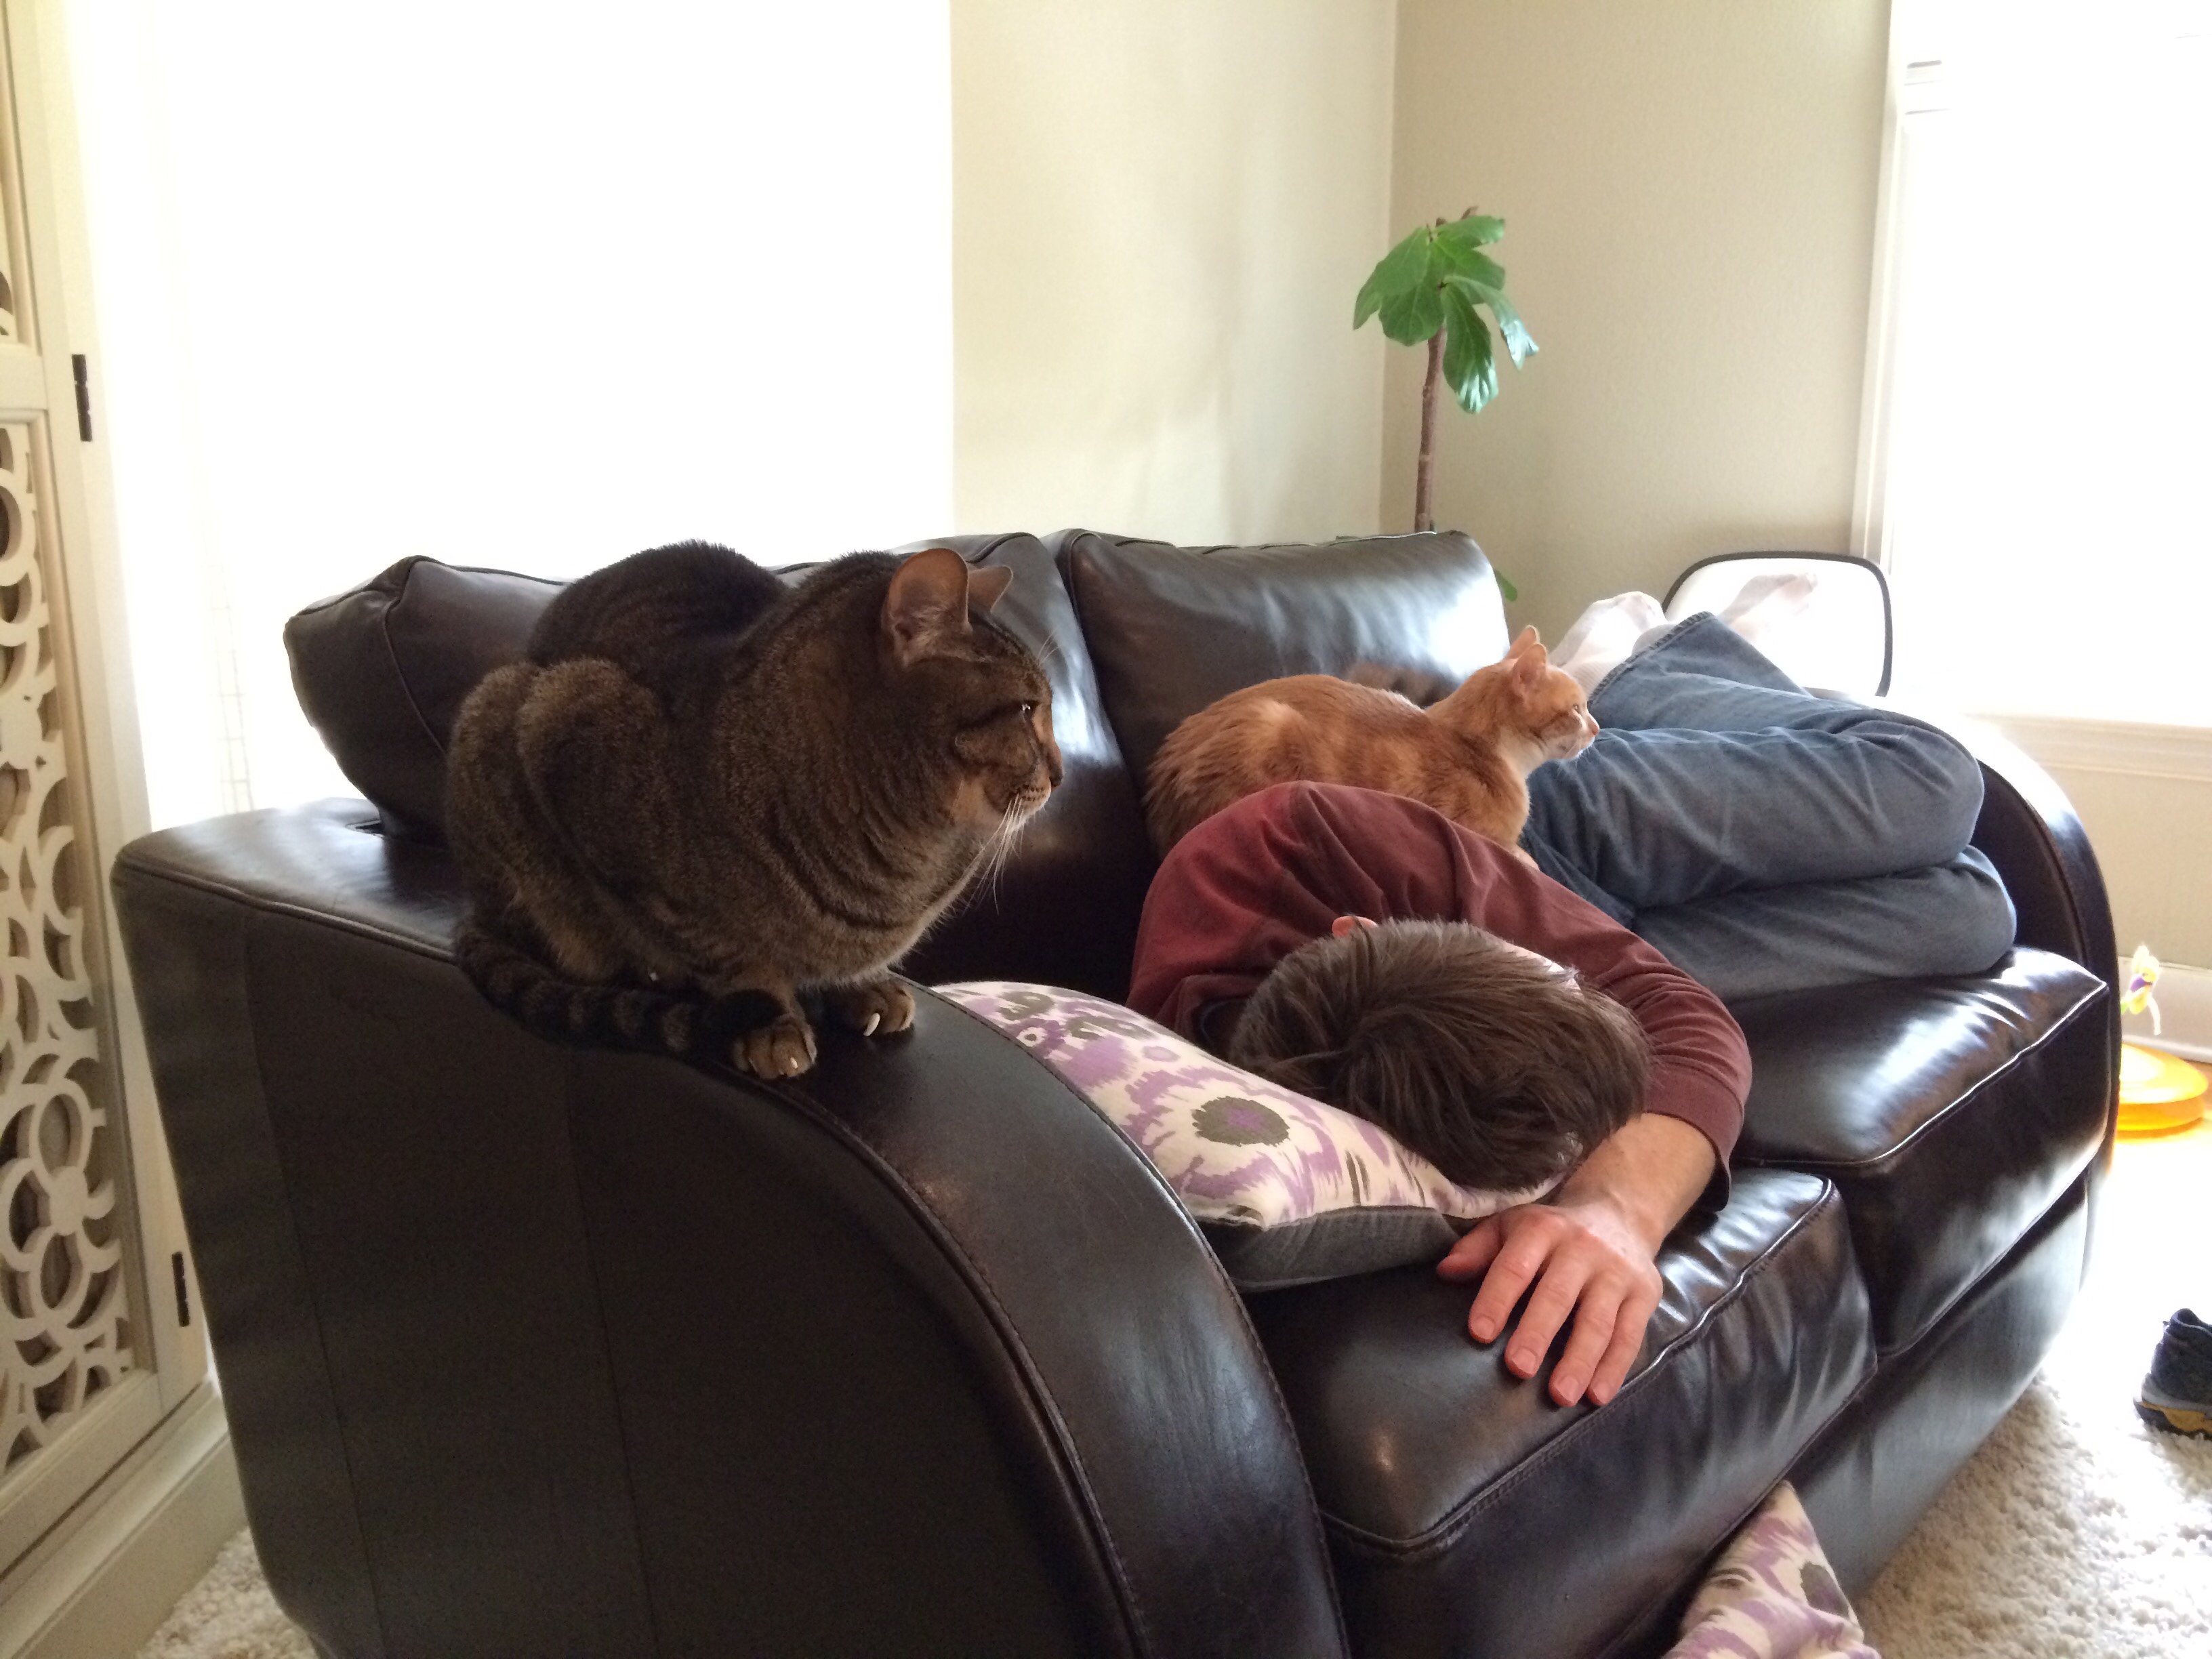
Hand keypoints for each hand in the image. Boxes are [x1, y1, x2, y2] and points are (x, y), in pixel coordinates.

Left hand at [1437, 1114, 1715, 1406]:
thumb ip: (1477, 1249)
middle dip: (1537, 1333)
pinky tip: (1597, 1395)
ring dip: (1579, 1360)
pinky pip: (1630, 1335)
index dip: (1496, 1298)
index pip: (1515, 1266)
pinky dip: (1614, 1368)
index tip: (1478, 1332)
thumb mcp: (1511, 1226)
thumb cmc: (1551, 1232)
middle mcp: (1581, 1249)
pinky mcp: (1644, 1294)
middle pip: (1557, 1295)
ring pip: (1598, 1321)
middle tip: (1518, 1369)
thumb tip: (1444, 1272)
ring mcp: (1616, 1273)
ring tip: (1560, 1395)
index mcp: (1542, 1230)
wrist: (1619, 1214)